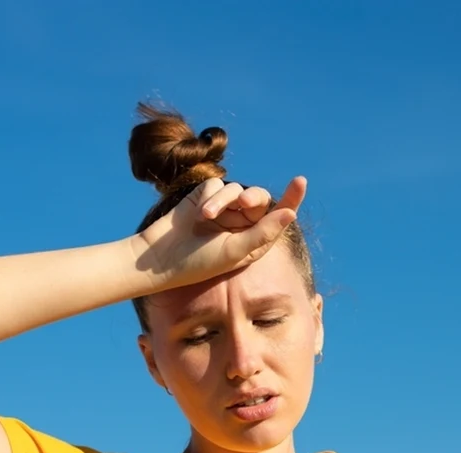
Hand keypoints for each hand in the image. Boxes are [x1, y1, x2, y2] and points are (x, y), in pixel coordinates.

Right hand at [132, 176, 306, 289]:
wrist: (161, 257)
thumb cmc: (200, 263)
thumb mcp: (235, 252)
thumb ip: (263, 232)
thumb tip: (290, 213)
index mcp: (256, 239)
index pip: (279, 216)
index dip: (291, 198)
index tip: (299, 181)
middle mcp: (243, 222)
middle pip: (259, 198)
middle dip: (253, 198)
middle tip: (245, 203)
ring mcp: (224, 208)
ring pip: (236, 190)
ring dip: (223, 202)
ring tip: (205, 217)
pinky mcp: (206, 196)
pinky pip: (217, 186)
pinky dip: (210, 198)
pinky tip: (198, 215)